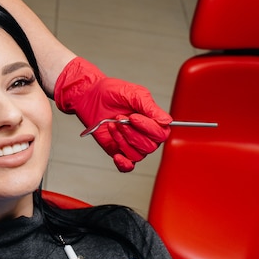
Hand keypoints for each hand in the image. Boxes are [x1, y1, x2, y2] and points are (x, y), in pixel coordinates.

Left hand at [54, 57, 171, 171]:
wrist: (91, 96)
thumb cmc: (112, 92)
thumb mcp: (133, 93)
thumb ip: (150, 107)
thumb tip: (167, 121)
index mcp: (152, 120)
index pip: (161, 133)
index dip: (148, 127)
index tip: (133, 117)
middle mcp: (144, 134)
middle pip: (150, 146)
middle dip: (132, 133)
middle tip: (119, 119)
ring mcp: (131, 143)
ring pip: (137, 154)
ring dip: (123, 140)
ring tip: (113, 125)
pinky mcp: (118, 150)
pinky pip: (127, 166)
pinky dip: (123, 163)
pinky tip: (117, 155)